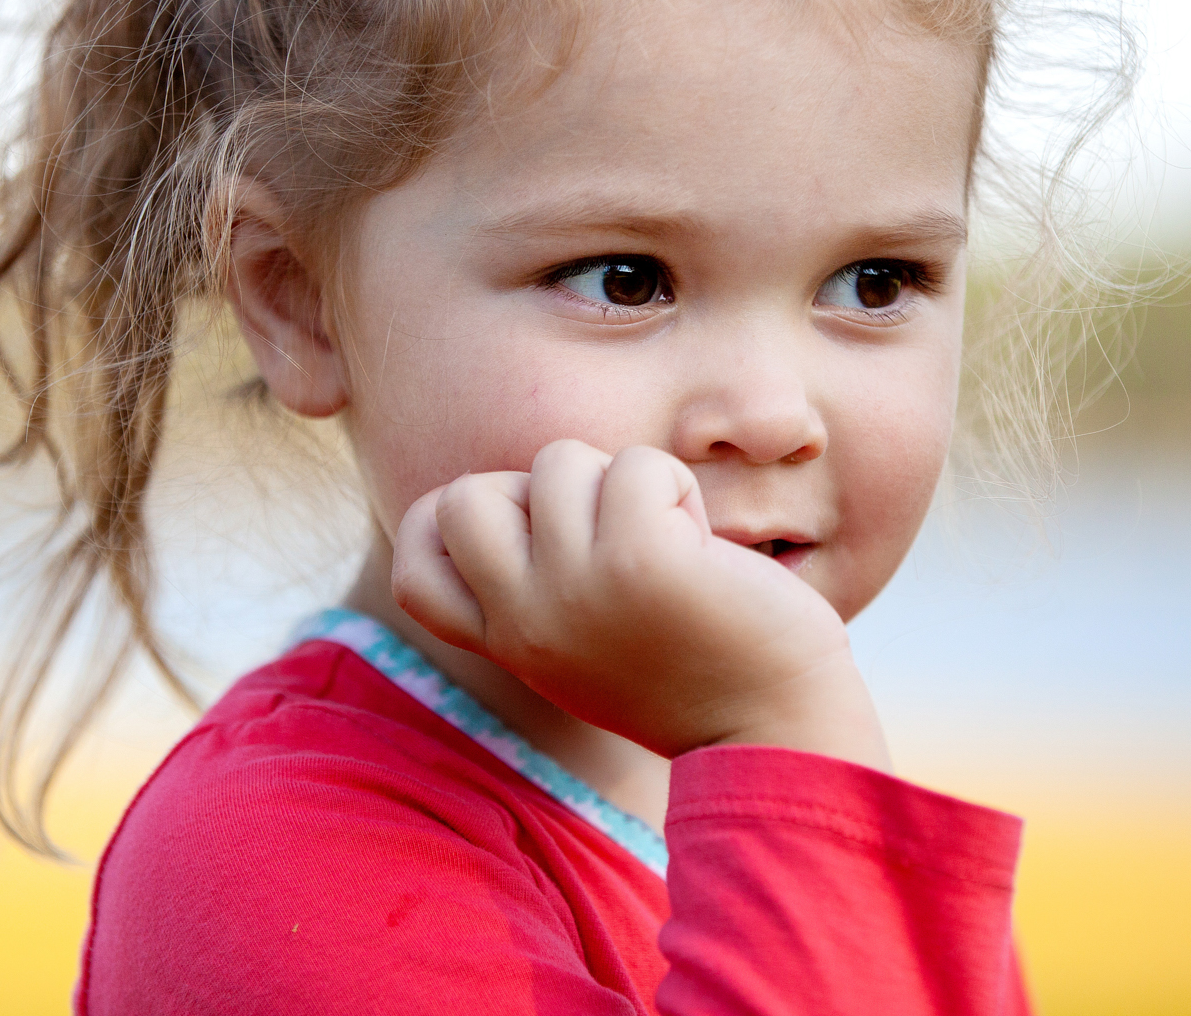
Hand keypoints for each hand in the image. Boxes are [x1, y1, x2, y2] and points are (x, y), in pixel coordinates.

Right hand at [392, 440, 889, 767]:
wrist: (779, 729)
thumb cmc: (692, 667)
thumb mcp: (582, 640)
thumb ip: (536, 582)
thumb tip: (528, 484)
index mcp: (508, 643)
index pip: (411, 572)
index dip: (447, 529)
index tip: (524, 537)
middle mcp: (526, 619)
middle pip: (464, 497)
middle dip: (536, 491)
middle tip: (605, 534)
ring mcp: (576, 588)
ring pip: (558, 461)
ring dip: (622, 482)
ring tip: (667, 543)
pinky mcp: (640, 558)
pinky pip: (636, 465)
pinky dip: (675, 487)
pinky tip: (702, 545)